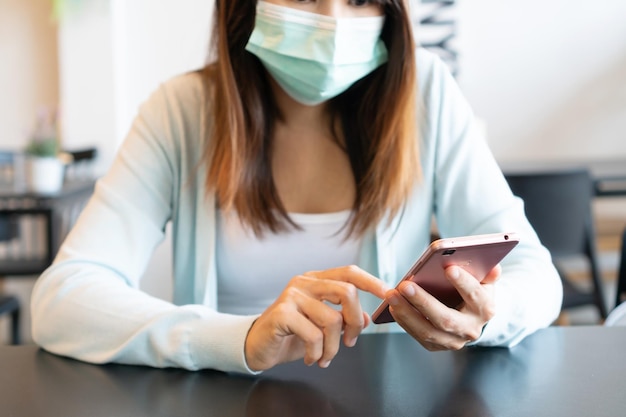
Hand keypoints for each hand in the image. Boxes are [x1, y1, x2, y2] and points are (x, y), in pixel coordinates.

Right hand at [244, 265, 387, 370]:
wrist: (257, 346)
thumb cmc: (291, 334)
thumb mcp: (322, 326)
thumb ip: (344, 318)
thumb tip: (368, 318)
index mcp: (316, 280)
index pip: (348, 272)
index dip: (371, 281)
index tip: (387, 293)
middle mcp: (304, 283)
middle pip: (346, 292)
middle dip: (355, 321)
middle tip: (351, 342)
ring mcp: (292, 295)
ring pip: (332, 319)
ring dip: (334, 346)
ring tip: (325, 357)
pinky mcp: (282, 313)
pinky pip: (314, 334)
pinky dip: (318, 352)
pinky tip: (312, 358)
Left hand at [386, 264, 500, 350]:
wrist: (472, 318)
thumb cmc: (474, 292)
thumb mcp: (484, 280)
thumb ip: (487, 273)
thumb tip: (494, 268)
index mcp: (485, 309)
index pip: (475, 296)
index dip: (463, 283)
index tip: (448, 268)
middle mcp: (471, 329)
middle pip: (446, 319)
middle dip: (424, 302)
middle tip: (405, 285)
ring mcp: (453, 341)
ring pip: (428, 331)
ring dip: (407, 313)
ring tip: (392, 295)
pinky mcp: (437, 345)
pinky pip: (418, 335)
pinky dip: (404, 321)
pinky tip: (392, 306)